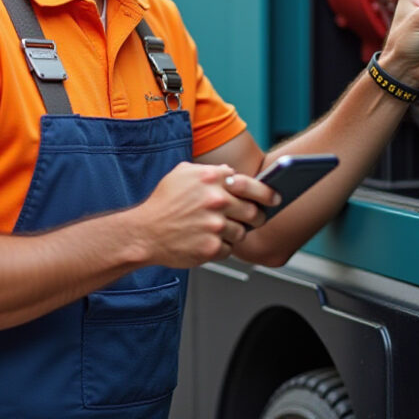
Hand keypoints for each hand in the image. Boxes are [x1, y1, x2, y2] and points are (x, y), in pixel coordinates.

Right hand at [132, 163, 264, 267]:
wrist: (144, 232)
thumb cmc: (162, 203)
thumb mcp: (182, 174)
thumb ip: (209, 170)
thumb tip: (231, 172)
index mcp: (212, 179)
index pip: (252, 185)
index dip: (267, 193)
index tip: (275, 198)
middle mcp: (216, 200)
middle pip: (254, 212)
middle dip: (258, 217)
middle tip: (254, 219)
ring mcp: (215, 225)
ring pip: (242, 232)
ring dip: (234, 232)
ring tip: (216, 230)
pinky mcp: (211, 248)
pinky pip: (229, 248)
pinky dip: (222, 246)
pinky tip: (206, 240)